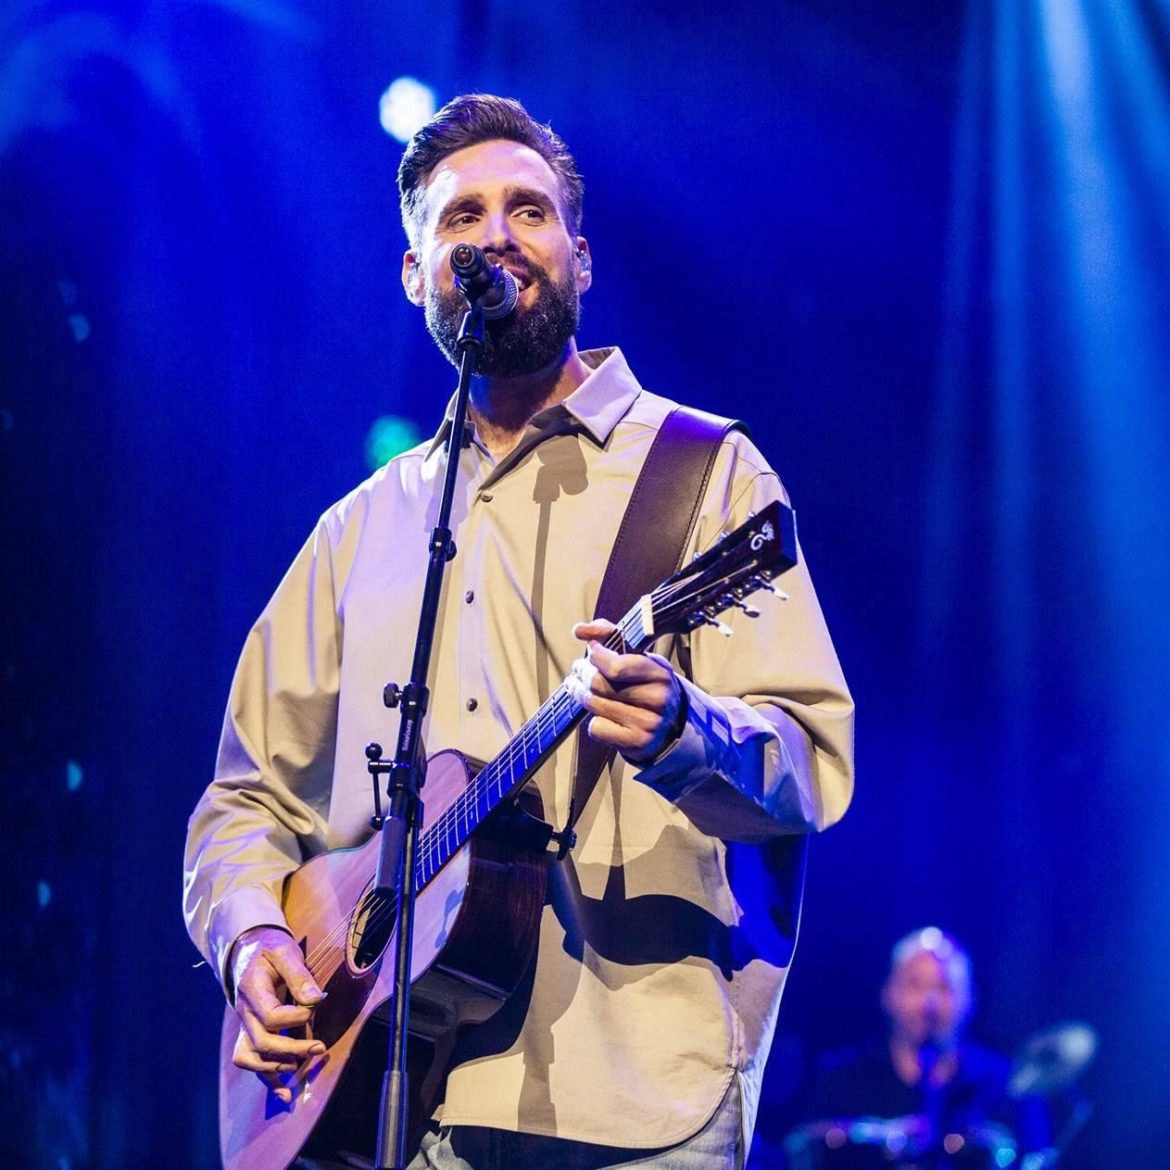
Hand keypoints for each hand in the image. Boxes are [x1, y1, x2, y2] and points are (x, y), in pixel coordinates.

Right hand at [228, 925, 326, 1102]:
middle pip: (261, 1042)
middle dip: (291, 1049)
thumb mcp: (284, 952)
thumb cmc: (269, 948)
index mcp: (251, 990)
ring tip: (300, 1068)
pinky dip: (268, 1080)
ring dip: (275, 1068)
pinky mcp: (250, 1033)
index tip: (313, 1008)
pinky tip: (285, 1095)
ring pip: (250, 1058)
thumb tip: (317, 1000)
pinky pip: (252, 1061)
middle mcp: (244, 1012)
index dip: (295, 1018)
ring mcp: (244, 1025)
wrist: (247, 949)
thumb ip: (299, 976)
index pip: (270, 1016)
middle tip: (319, 1048)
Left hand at [569, 619, 685, 763]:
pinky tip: (599, 714)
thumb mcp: (639, 656)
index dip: (596, 656)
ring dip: (580, 693)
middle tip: (578, 669)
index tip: (591, 650)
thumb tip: (580, 630)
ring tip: (578, 686)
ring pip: (595, 705)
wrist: (670, 724)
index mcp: (659, 674)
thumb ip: (611, 636)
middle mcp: (656, 699)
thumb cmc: (648, 684)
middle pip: (600, 685)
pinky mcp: (636, 743)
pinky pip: (597, 728)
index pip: (617, 667)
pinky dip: (593, 720)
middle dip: (582, 674)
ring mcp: (647, 724)